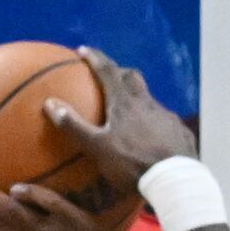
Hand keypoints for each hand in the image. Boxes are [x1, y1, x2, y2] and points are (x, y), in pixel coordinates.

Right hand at [40, 49, 196, 186]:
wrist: (174, 180)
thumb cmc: (132, 164)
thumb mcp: (98, 147)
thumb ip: (74, 127)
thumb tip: (49, 103)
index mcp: (125, 102)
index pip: (107, 71)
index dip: (95, 59)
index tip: (83, 50)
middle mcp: (147, 102)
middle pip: (132, 77)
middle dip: (118, 71)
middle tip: (108, 75)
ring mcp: (166, 116)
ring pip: (149, 99)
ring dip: (137, 98)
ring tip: (129, 109)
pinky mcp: (179, 130)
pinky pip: (164, 119)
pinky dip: (154, 120)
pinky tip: (152, 135)